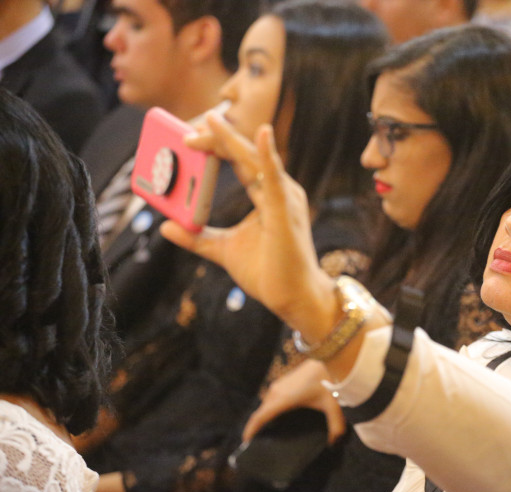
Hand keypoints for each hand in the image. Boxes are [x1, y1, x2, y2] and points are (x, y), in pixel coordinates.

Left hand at [160, 114, 336, 338]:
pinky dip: (267, 154)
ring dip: (230, 140)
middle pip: (244, 155)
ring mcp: (284, 199)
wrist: (292, 298)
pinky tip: (260, 134)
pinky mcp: (285, 211)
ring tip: (210, 120)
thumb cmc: (268, 272)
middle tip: (188, 127)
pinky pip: (274, 179)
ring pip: (254, 159)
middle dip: (217, 138)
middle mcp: (279, 191)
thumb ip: (197, 237)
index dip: (217, 145)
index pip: (240, 161)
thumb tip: (165, 226)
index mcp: (267, 196)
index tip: (190, 135)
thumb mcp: (223, 249)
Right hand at [243, 360, 346, 444]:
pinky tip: (279, 416)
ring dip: (264, 416)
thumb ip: (335, 425)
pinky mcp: (282, 381)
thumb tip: (334, 441)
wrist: (327, 357)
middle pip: (261, 412)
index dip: (250, 430)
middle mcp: (275, 392)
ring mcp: (277, 385)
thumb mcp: (332, 405)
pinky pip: (271, 398)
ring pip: (266, 405)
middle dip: (257, 426)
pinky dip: (270, 409)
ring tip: (268, 431)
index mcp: (282, 400)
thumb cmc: (327, 381)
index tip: (245, 442)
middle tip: (259, 442)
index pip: (259, 417)